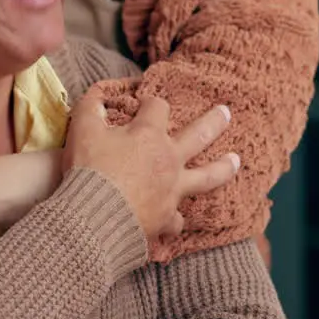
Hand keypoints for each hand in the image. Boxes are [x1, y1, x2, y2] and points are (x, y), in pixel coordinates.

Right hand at [64, 88, 238, 240]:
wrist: (92, 219)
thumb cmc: (89, 172)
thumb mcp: (82, 132)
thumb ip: (90, 110)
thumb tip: (96, 98)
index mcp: (149, 135)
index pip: (158, 107)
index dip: (152, 102)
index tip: (145, 104)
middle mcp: (168, 160)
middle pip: (199, 135)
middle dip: (214, 121)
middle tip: (226, 113)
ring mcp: (172, 190)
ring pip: (207, 177)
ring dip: (223, 167)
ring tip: (236, 161)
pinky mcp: (166, 219)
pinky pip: (178, 220)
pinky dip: (176, 219)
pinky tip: (176, 219)